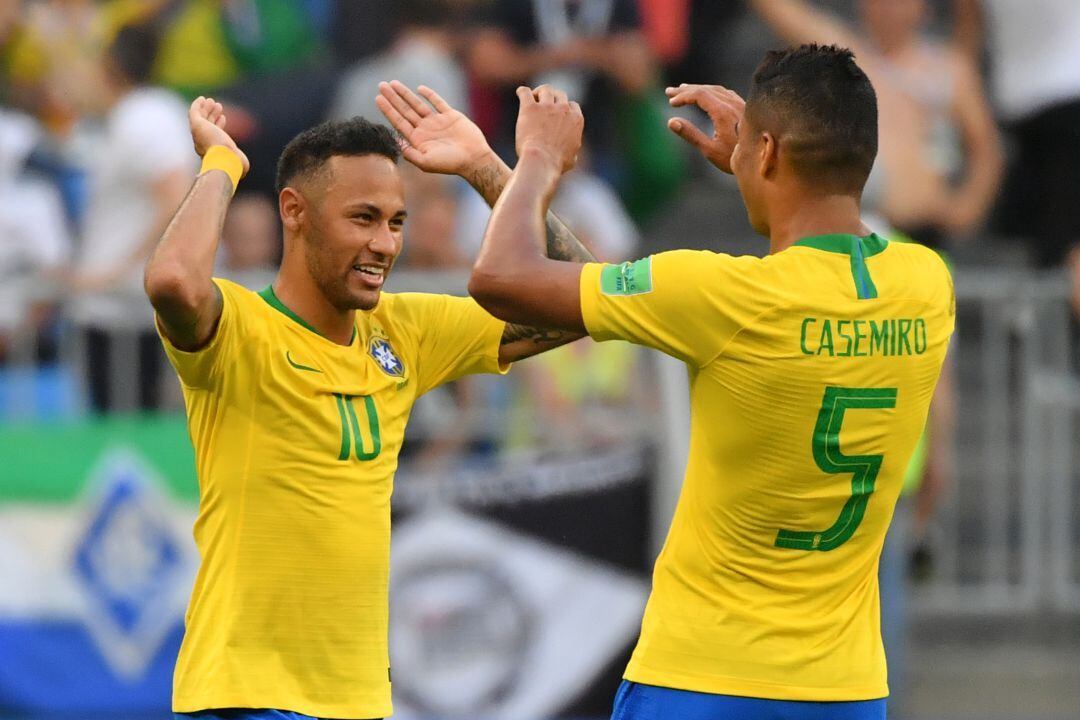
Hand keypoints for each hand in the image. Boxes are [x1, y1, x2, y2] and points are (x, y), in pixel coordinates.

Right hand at [188, 96, 249, 175]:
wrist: (224, 160)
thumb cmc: (233, 163)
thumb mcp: (238, 163)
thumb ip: (238, 161)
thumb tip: (243, 164)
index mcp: (211, 150)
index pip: (213, 134)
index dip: (218, 125)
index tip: (223, 117)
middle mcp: (202, 142)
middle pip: (207, 125)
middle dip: (212, 115)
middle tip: (218, 106)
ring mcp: (198, 133)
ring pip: (201, 118)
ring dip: (207, 109)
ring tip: (214, 102)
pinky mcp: (196, 125)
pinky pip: (193, 112)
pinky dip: (197, 105)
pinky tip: (202, 98)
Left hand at [376, 81, 496, 178]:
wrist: (474, 159)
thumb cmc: (450, 163)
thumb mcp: (426, 162)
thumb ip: (409, 153)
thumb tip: (395, 140)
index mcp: (417, 140)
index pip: (398, 122)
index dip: (388, 110)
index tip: (378, 98)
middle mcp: (425, 130)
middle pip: (404, 111)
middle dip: (392, 98)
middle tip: (381, 85)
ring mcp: (437, 122)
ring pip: (417, 104)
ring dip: (405, 94)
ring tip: (393, 83)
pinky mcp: (450, 116)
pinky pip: (438, 102)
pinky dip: (429, 95)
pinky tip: (419, 88)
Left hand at [514, 85, 582, 172]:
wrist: (541, 160)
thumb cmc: (556, 163)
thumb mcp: (572, 159)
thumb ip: (572, 149)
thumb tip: (572, 152)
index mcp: (576, 120)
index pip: (572, 106)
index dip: (564, 108)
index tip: (557, 113)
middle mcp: (563, 109)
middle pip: (560, 94)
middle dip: (553, 97)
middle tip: (544, 103)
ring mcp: (546, 107)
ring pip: (545, 89)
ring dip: (539, 92)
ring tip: (533, 98)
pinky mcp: (530, 108)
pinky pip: (525, 92)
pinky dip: (522, 91)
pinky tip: (520, 93)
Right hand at [666, 84, 744, 173]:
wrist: (761, 160)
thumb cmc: (733, 158)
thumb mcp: (709, 150)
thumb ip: (690, 134)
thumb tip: (671, 122)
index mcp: (723, 112)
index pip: (699, 95)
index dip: (683, 96)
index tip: (671, 103)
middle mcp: (732, 104)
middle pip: (706, 89)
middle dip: (686, 90)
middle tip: (669, 92)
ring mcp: (740, 104)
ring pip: (716, 90)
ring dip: (698, 89)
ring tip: (684, 89)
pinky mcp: (744, 108)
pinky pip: (725, 93)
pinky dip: (711, 91)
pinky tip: (707, 95)